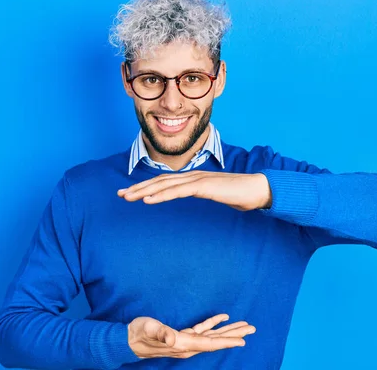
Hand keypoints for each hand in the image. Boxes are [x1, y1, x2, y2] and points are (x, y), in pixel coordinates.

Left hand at [118, 171, 271, 210]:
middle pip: (159, 181)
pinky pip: (177, 191)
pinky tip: (147, 200)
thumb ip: (203, 194)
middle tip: (120, 194)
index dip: (145, 186)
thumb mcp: (215, 195)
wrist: (257, 189)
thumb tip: (197, 196)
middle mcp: (191, 176)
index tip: (130, 193)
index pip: (164, 181)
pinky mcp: (203, 186)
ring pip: (164, 185)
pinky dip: (160, 195)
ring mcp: (197, 180)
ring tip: (127, 197)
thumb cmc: (238, 194)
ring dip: (144, 191)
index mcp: (193, 178)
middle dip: (137, 187)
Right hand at [127, 313, 255, 358]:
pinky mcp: (183, 336)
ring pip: (212, 336)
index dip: (226, 341)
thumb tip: (171, 337)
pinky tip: (222, 318)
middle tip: (252, 329)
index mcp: (183, 344)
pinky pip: (202, 331)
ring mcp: (186, 342)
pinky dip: (213, 324)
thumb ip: (161, 333)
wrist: (129, 341)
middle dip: (234, 335)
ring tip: (244, 325)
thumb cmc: (139, 334)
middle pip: (216, 341)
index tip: (243, 340)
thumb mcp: (149, 329)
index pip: (209, 343)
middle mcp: (188, 346)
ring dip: (228, 330)